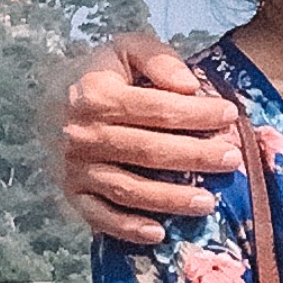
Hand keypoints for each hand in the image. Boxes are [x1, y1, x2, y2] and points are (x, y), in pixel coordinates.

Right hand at [52, 34, 243, 246]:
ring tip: (208, 201)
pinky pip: (101, 217)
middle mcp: (83, 134)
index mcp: (96, 95)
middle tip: (231, 159)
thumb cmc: (101, 75)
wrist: (51, 101)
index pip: (156, 109)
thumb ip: (158, 59)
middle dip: (195, 156)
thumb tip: (188, 86)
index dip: (196, 114)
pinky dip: (129, 228)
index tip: (229, 115)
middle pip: (148, 151)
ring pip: (129, 189)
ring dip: (170, 199)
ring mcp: (76, 168)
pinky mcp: (73, 194)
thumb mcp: (126, 49)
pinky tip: (159, 233)